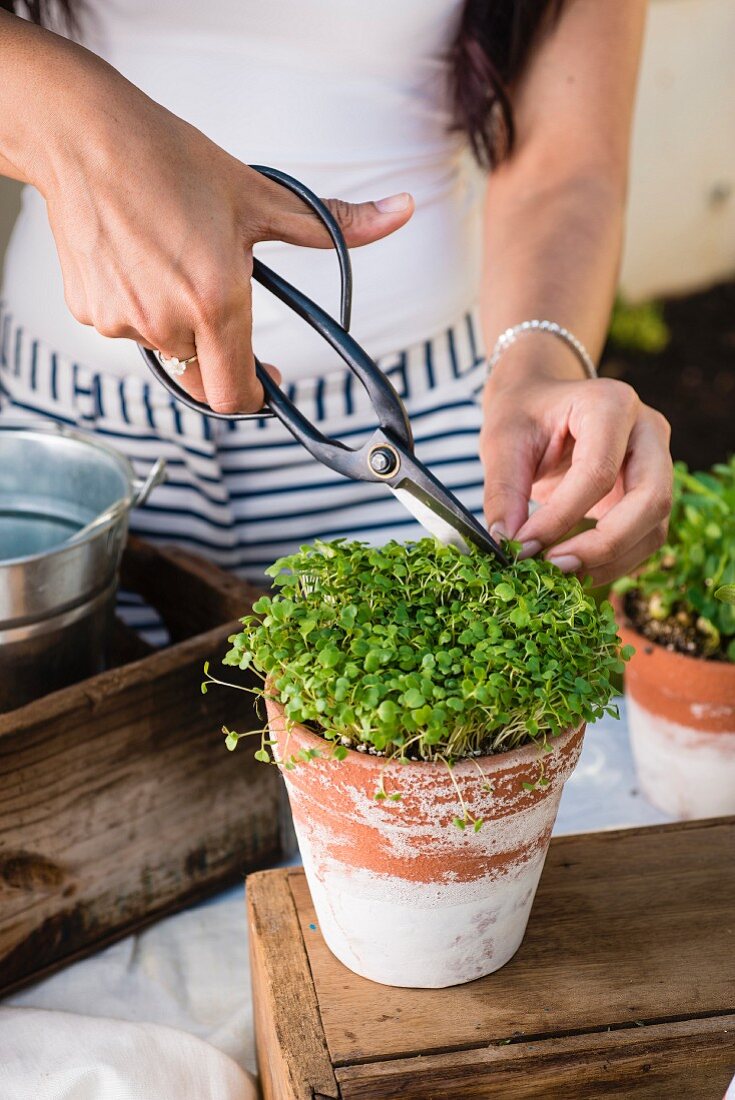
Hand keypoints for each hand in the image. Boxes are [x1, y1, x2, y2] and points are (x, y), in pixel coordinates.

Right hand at [34, 44, 412, 412]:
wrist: (84, 136)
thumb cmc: (171, 161)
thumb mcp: (260, 195)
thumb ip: (333, 223)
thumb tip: (400, 212)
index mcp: (215, 301)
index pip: (235, 395)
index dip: (256, 399)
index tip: (268, 384)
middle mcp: (167, 321)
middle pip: (202, 380)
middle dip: (219, 360)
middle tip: (221, 313)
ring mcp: (124, 321)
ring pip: (165, 351)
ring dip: (179, 326)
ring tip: (175, 266)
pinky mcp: (90, 312)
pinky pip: (128, 330)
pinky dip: (141, 309)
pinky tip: (140, 263)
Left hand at [479, 345, 672, 585]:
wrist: (541, 401)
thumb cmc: (523, 414)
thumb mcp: (501, 442)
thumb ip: (504, 491)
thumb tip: (506, 543)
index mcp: (611, 404)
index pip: (598, 471)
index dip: (561, 516)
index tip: (521, 546)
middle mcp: (648, 431)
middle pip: (651, 499)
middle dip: (604, 544)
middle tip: (554, 568)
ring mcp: (658, 463)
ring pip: (655, 526)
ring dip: (611, 561)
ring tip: (560, 576)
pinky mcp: (650, 494)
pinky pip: (646, 538)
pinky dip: (614, 562)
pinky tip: (576, 571)